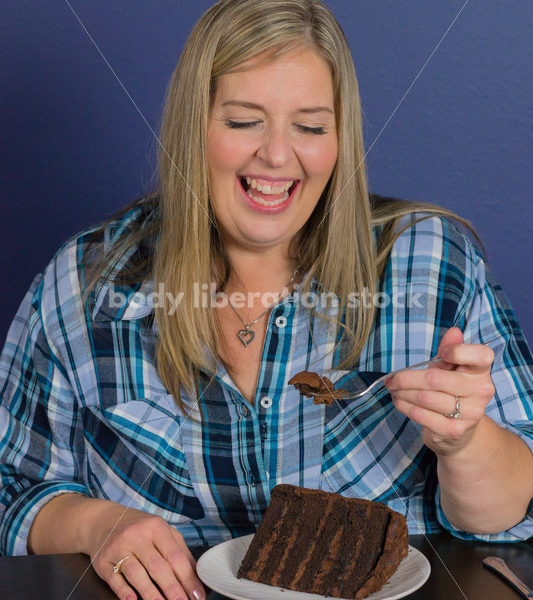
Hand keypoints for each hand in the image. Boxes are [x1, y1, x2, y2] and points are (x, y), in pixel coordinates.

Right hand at [86, 502, 205, 599]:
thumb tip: (197, 575)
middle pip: (157, 566)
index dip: (188, 578)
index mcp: (156, 527)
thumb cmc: (139, 528)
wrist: (103, 520)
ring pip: (136, 573)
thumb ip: (179, 550)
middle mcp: (137, 536)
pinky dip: (124, 590)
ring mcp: (119, 548)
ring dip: (150, 593)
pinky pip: (114, 578)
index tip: (197, 595)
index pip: (175, 556)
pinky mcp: (103, 561)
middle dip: (172, 588)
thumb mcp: (161, 531)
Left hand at [385, 327, 494, 455]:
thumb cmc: (451, 391)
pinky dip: (405, 406)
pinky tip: (399, 401)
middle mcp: (481, 391)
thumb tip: (453, 332)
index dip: (459, 351)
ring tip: (393, 389)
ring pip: (425, 398)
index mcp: (481, 371)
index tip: (442, 354)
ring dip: (402, 392)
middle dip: (407, 378)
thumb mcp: (450, 369)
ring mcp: (470, 413)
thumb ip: (450, 349)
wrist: (460, 431)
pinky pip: (422, 415)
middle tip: (392, 378)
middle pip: (436, 379)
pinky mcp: (455, 430)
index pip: (481, 356)